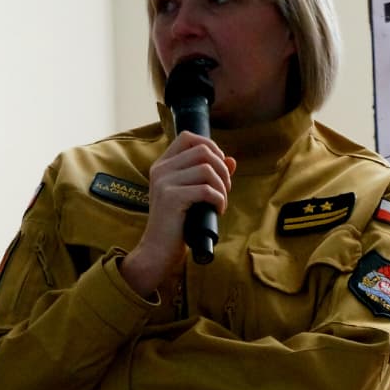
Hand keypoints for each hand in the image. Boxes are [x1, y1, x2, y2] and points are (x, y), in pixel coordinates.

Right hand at [121, 132, 235, 296]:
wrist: (158, 252)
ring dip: (222, 186)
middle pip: (202, 150)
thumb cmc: (177, 225)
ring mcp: (164, 183)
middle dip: (222, 168)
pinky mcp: (171, 198)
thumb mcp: (192, 195)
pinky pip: (206, 189)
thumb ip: (208, 176)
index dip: (211, 146)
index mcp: (162, 165)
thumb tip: (232, 160)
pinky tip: (218, 210)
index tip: (220, 167)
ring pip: (207, 169)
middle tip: (225, 189)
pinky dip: (219, 199)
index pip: (188, 137)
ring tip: (221, 201)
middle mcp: (161, 170)